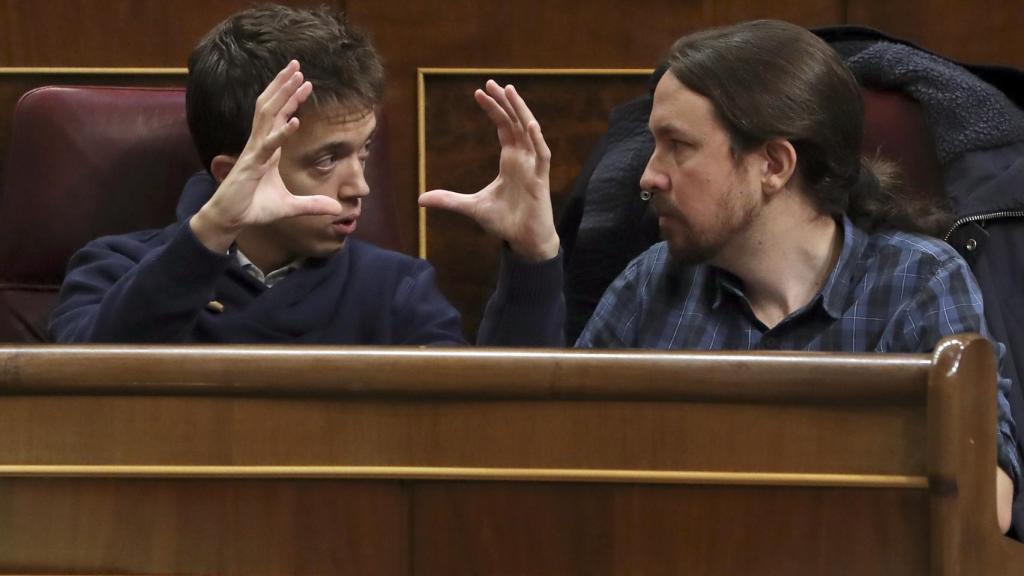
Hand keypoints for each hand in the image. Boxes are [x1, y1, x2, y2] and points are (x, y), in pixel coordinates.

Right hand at [191, 60, 341, 252]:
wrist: (231, 221)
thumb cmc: (254, 208)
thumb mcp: (291, 206)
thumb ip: (313, 205)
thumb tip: (336, 208)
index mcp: (268, 148)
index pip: (281, 116)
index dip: (292, 98)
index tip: (306, 82)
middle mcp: (260, 144)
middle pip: (272, 107)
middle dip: (284, 85)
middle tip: (298, 65)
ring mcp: (254, 152)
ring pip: (268, 116)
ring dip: (282, 96)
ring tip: (296, 78)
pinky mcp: (251, 165)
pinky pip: (268, 145)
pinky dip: (282, 133)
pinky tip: (296, 121)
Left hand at [419, 80, 559, 261]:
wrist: (524, 241)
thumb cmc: (504, 222)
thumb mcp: (472, 207)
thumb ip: (449, 200)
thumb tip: (420, 199)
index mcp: (510, 160)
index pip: (504, 127)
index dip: (494, 109)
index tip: (480, 92)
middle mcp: (523, 159)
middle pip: (515, 123)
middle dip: (505, 102)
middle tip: (493, 82)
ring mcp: (533, 168)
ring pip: (529, 132)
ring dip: (520, 111)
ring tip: (510, 91)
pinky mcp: (540, 180)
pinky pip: (542, 155)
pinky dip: (537, 140)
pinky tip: (530, 124)